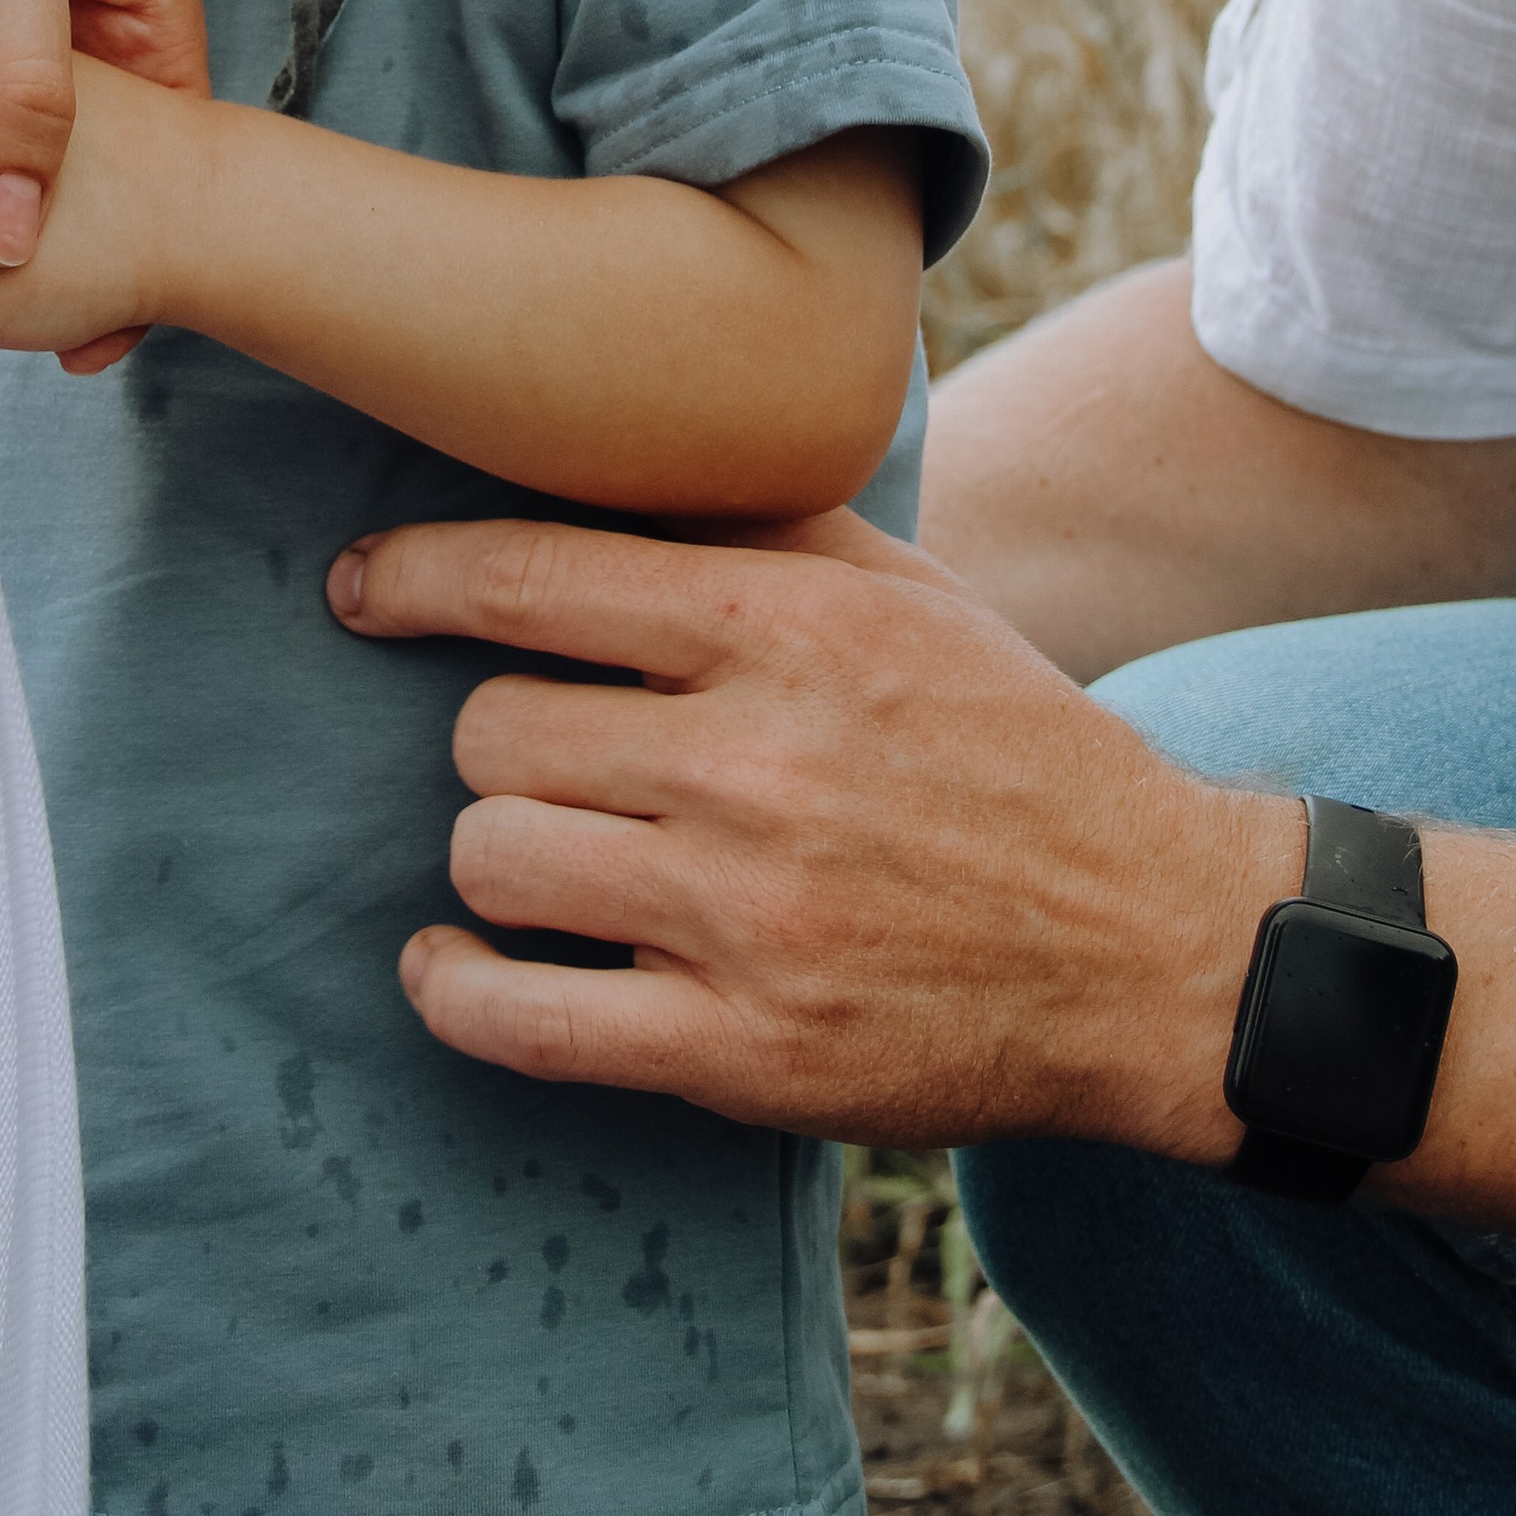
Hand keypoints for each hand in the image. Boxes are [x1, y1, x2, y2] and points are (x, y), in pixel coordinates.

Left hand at [326, 517, 1288, 1150]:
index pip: (534, 577)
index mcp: (791, 629)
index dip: (417, 577)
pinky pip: (522, 1021)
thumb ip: (756, 526)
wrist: (1153, 946)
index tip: (362, 588)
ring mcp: (745, 918)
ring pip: (494, 857)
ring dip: (494, 853)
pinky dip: (455, 991)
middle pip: (495, 729)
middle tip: (552, 752)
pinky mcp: (743, 1054)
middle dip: (502, 736)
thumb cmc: (1010, 743)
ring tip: (538, 849)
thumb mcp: (906, 595)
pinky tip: (451, 963)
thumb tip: (591, 460)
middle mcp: (758, 763)